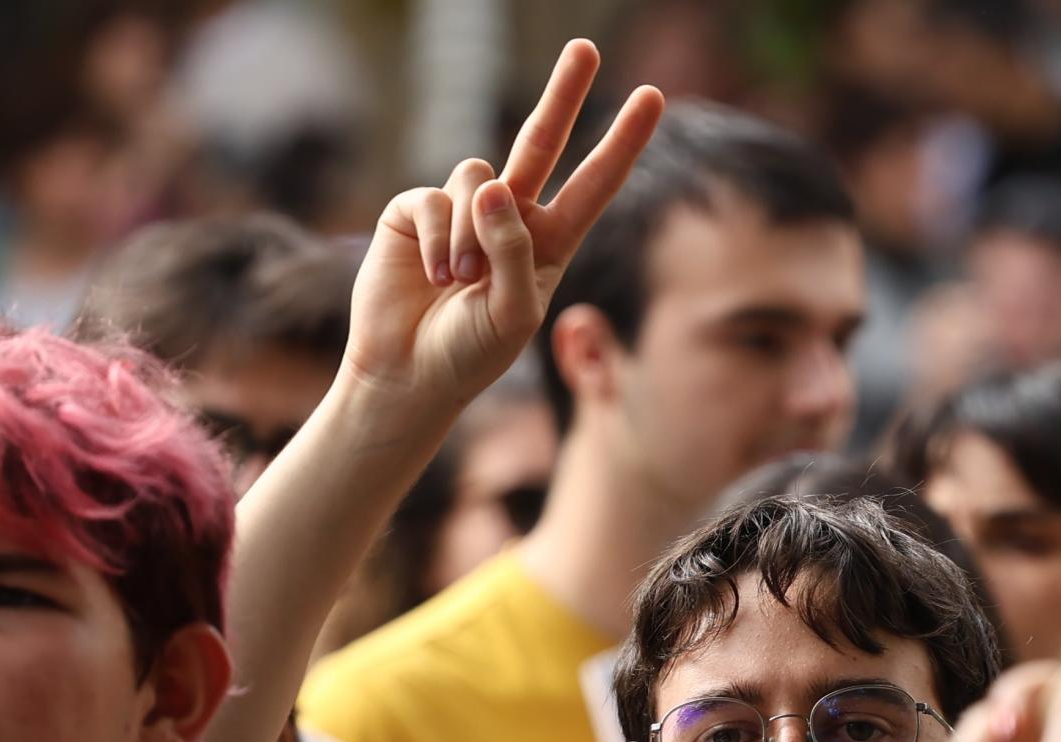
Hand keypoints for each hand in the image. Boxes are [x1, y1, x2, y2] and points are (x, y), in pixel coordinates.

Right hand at [343, 40, 663, 407]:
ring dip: (472, 234)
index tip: (652, 97)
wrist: (408, 375)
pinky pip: (435, 199)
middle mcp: (508, 218)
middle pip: (541, 141)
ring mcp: (462, 210)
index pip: (594, 184)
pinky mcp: (415, 211)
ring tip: (458, 282)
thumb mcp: (514, 313)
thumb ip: (515, 251)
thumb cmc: (470, 354)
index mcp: (549, 244)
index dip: (622, 142)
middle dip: (564, 93)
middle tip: (586, 48)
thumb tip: (494, 185)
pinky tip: (431, 275)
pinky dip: (437, 238)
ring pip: (481, 178)